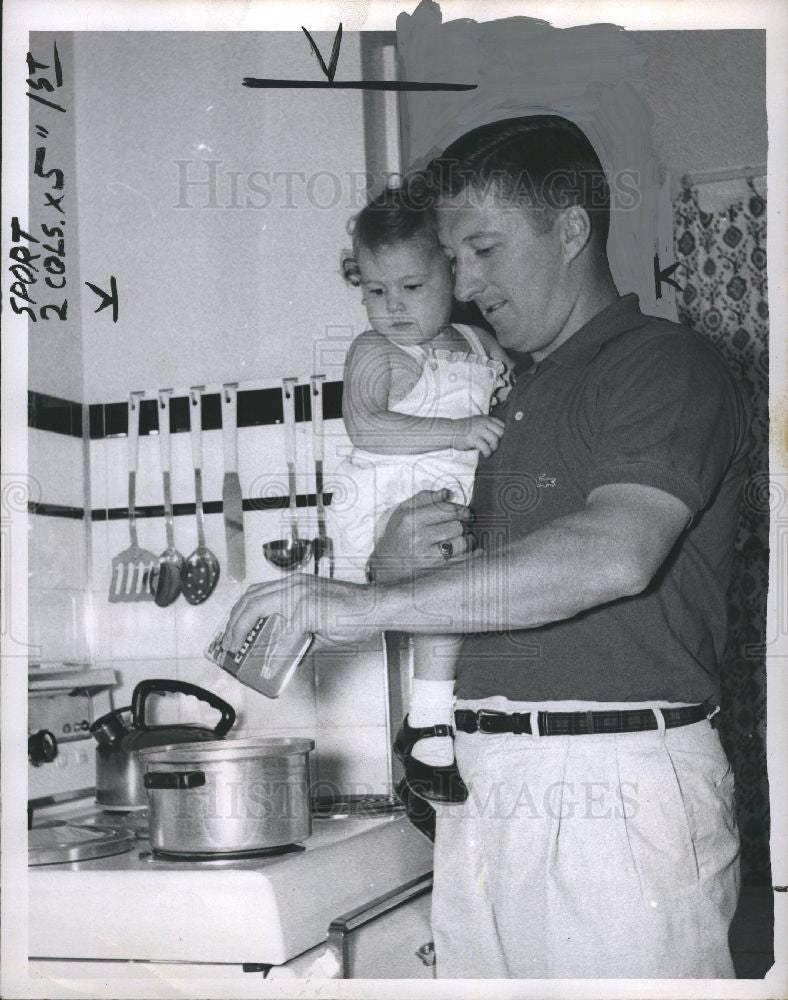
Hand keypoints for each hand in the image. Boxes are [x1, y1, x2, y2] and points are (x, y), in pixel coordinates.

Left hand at [223, 575, 379, 652]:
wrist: (376, 608)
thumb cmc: (352, 612)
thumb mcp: (317, 622)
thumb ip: (296, 634)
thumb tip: (280, 654)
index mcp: (293, 585)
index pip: (255, 593)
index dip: (238, 612)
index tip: (231, 631)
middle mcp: (293, 585)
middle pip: (249, 599)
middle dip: (233, 623)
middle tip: (228, 644)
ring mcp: (299, 595)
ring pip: (257, 609)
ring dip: (242, 632)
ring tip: (237, 651)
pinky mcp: (309, 610)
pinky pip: (285, 635)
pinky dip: (274, 653)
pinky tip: (270, 666)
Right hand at [368, 489, 472, 580]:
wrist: (384, 567)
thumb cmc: (396, 536)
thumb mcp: (402, 512)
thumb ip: (425, 498)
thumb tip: (447, 493)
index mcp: (410, 519)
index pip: (446, 509)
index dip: (460, 509)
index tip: (463, 512)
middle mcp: (418, 536)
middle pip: (457, 525)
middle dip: (464, 524)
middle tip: (465, 524)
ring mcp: (426, 555)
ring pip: (462, 542)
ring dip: (468, 539)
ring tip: (464, 538)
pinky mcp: (434, 570)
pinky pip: (462, 560)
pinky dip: (470, 554)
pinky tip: (470, 551)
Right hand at [452, 415, 504, 456]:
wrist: (449, 431)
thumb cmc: (464, 429)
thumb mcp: (477, 423)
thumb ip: (487, 426)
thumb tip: (500, 437)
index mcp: (485, 419)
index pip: (502, 425)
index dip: (505, 433)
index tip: (504, 440)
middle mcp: (483, 423)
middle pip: (501, 432)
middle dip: (501, 441)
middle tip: (497, 446)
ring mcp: (478, 430)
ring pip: (495, 439)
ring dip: (495, 447)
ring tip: (491, 451)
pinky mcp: (473, 439)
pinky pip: (485, 447)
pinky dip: (487, 453)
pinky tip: (486, 455)